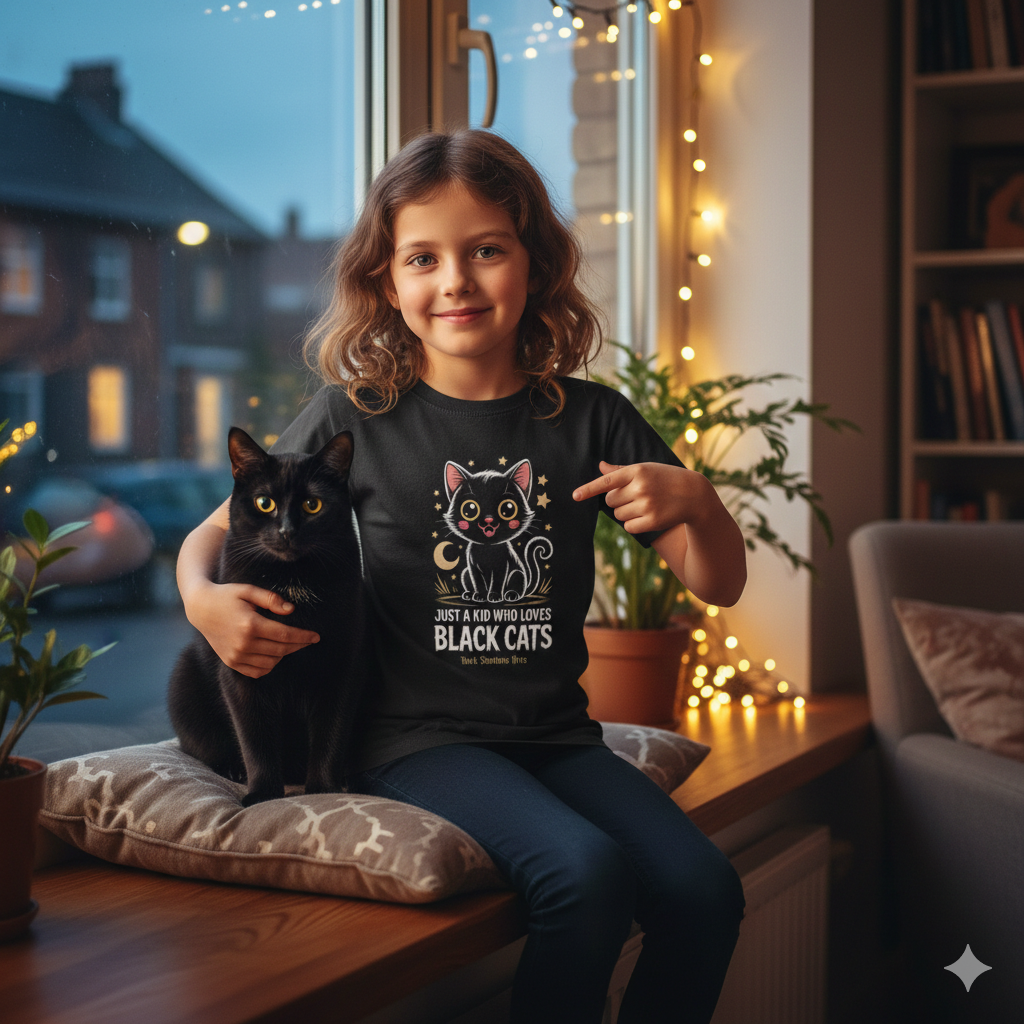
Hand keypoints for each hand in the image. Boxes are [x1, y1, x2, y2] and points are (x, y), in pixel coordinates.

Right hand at [186, 581, 319, 678]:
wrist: (200, 608)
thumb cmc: (227, 596)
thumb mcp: (249, 590)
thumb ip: (271, 599)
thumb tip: (291, 610)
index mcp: (250, 624)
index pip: (285, 635)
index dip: (304, 636)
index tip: (316, 636)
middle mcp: (243, 644)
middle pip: (281, 650)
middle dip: (299, 646)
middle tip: (309, 640)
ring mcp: (236, 656)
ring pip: (271, 663)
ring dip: (284, 655)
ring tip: (289, 644)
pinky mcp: (231, 662)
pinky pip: (257, 671)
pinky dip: (270, 665)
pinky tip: (274, 654)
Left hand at [572, 460, 712, 533]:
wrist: (693, 494)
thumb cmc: (665, 478)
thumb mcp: (645, 469)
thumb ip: (621, 471)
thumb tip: (600, 466)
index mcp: (636, 471)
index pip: (607, 481)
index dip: (589, 489)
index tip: (575, 496)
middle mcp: (640, 487)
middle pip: (610, 501)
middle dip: (617, 500)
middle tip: (635, 496)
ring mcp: (646, 505)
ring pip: (618, 514)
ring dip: (625, 512)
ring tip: (644, 504)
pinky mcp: (652, 521)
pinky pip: (628, 526)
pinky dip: (633, 523)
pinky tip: (647, 516)